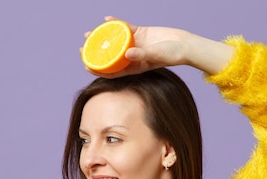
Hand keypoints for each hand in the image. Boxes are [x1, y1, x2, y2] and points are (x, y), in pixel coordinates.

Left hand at [83, 16, 233, 77]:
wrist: (184, 45)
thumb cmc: (172, 55)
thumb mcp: (156, 55)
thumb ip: (142, 55)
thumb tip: (126, 53)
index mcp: (133, 67)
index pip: (112, 71)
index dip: (98, 70)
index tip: (86, 66)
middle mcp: (132, 57)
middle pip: (110, 56)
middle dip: (95, 53)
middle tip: (82, 48)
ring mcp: (135, 44)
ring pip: (114, 41)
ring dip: (102, 37)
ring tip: (88, 33)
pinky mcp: (140, 33)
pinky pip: (125, 27)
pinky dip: (116, 23)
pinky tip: (107, 19)